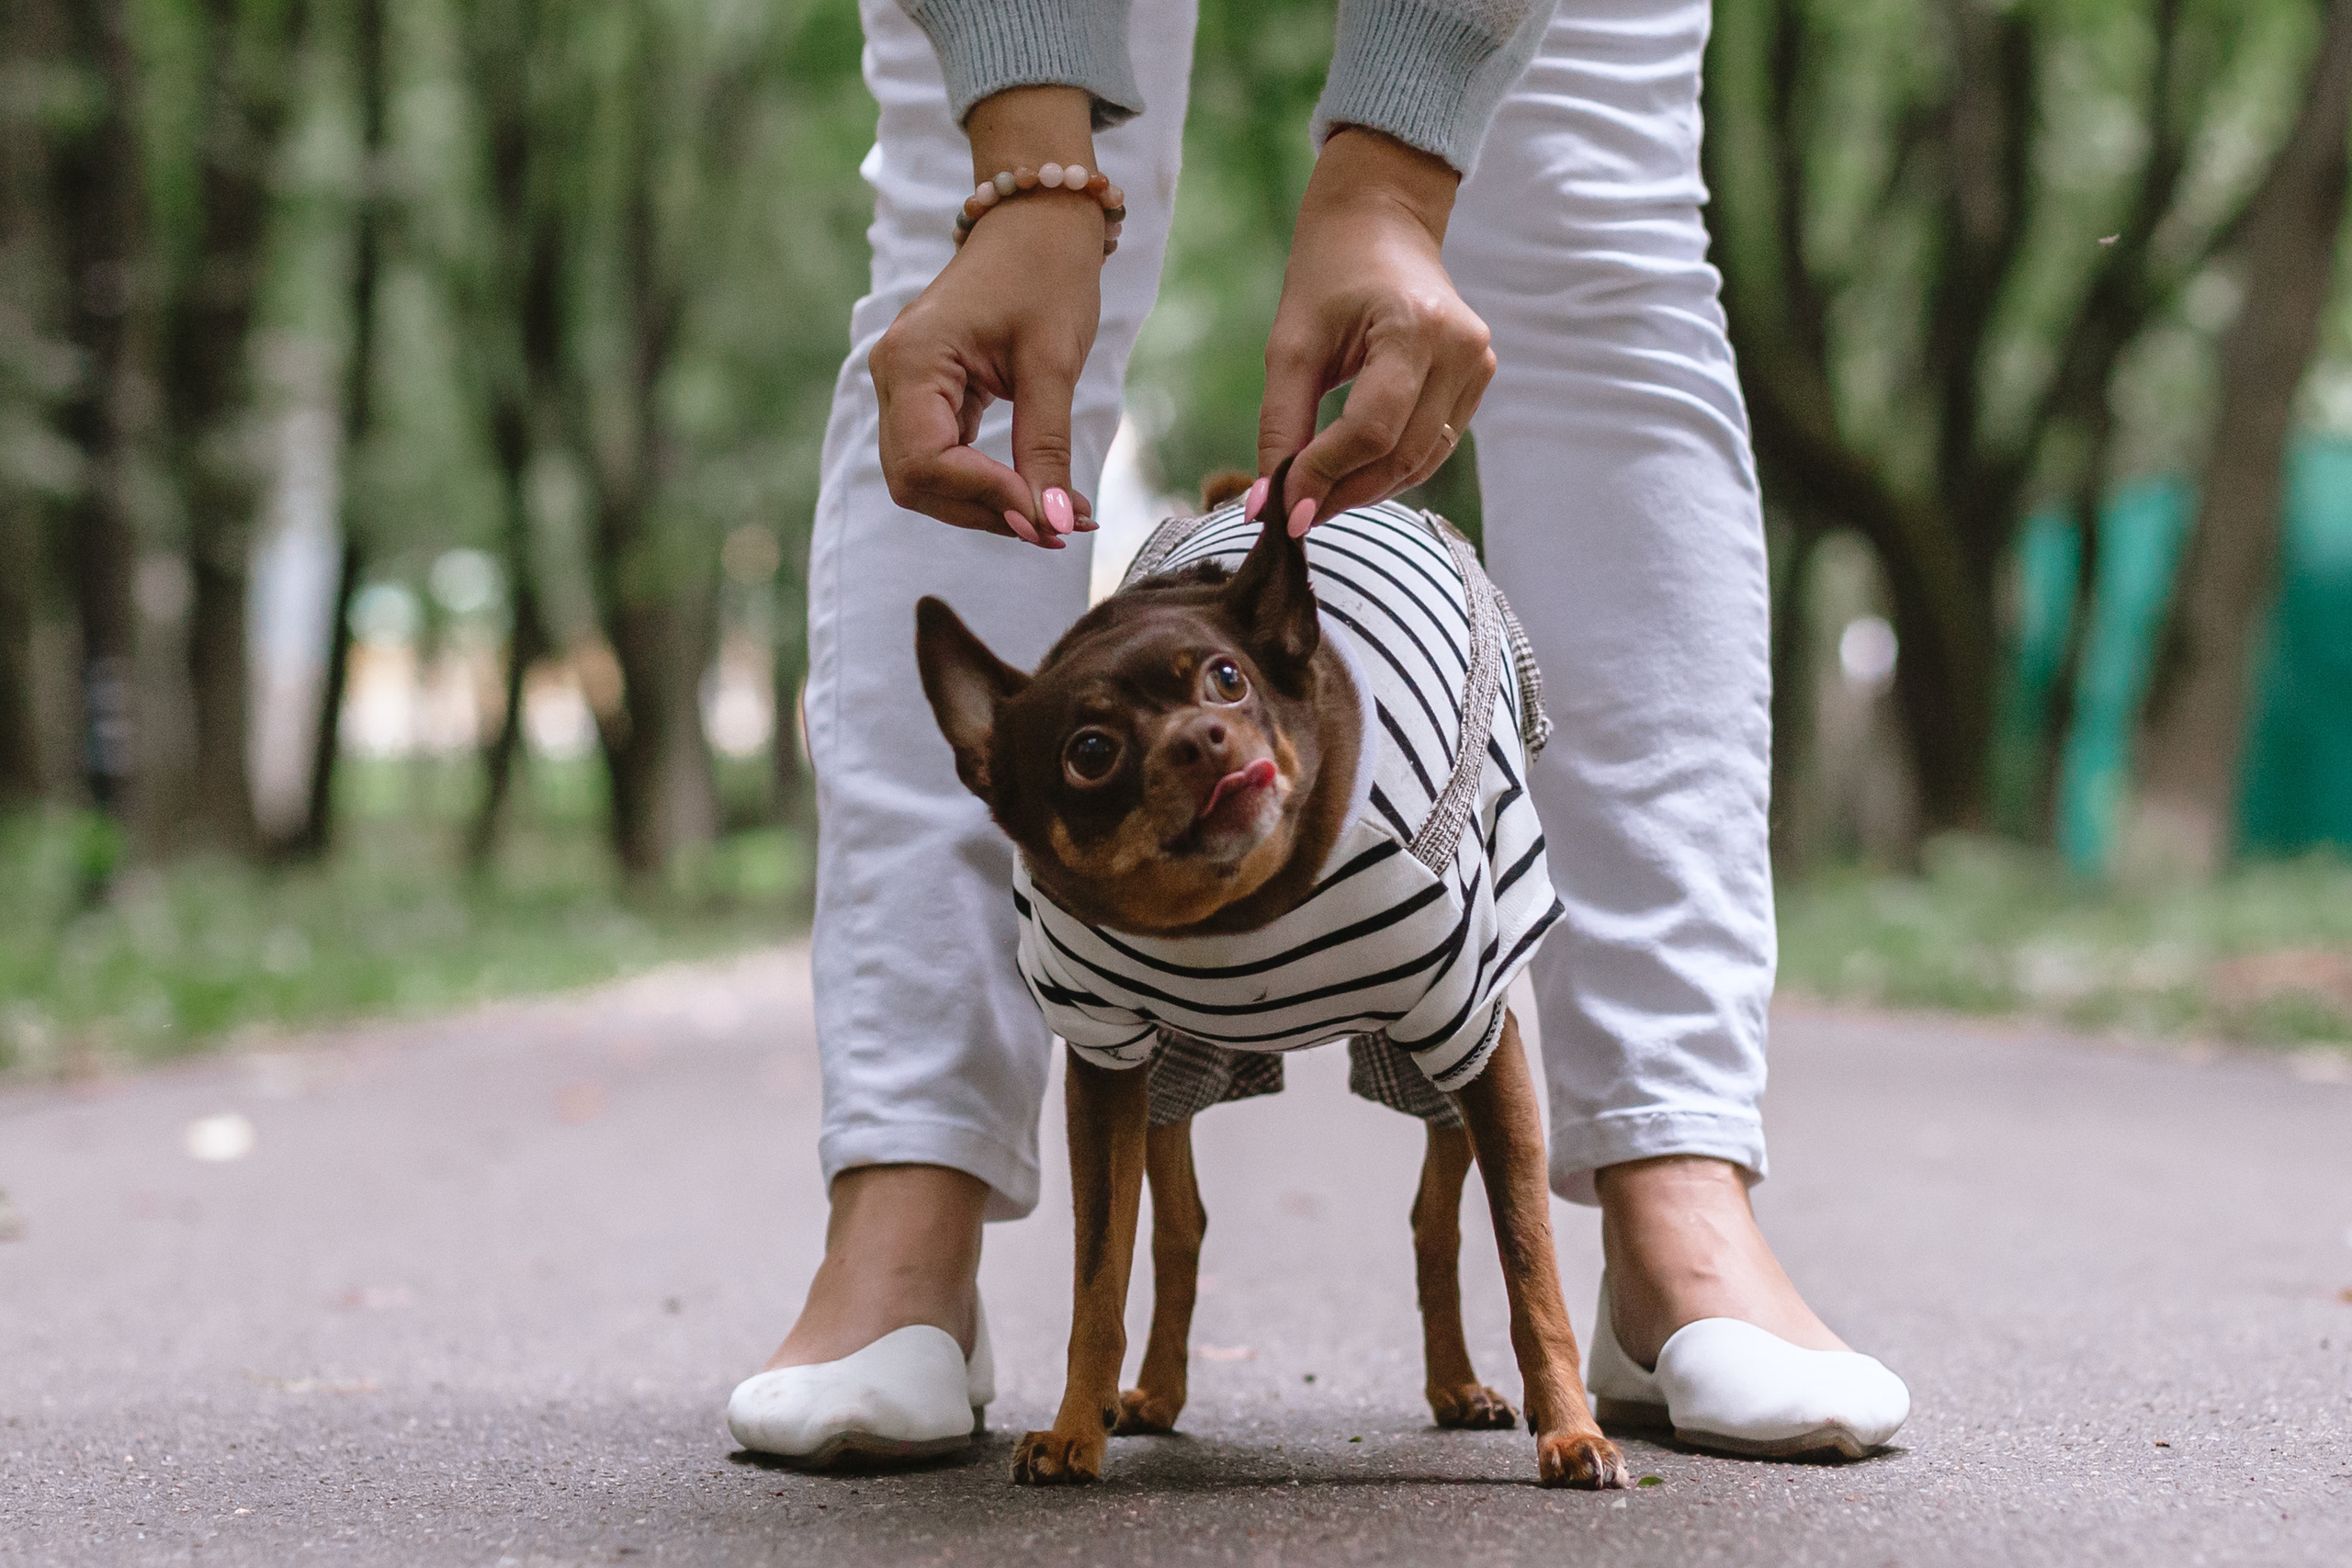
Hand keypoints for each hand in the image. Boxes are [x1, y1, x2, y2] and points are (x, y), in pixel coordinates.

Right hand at [869, 87, 1106, 548]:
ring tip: (1058, 519)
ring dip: (988, 509)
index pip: (928, 461)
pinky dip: (987, 487)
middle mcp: (891, 376)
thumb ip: (1046, 447)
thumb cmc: (1046, 273)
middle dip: (986, 513)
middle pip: (917, 482)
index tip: (1048, 517)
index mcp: (913, 359)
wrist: (1036, 222)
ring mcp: (901, 388)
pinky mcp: (923, 397)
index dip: (986, 498)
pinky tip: (1037, 497)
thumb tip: (1053, 523)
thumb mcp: (1053, 362)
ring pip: (926, 481)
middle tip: (1058, 529)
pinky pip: (941, 461)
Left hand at [1256, 128, 1494, 534]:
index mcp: (1415, 327)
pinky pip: (1436, 445)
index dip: (1325, 476)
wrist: (1381, 221)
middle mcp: (1460, 348)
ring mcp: (1479, 364)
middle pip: (1401, 454)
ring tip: (1318, 497)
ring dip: (1367, 489)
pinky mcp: (1480, 377)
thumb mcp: (1291, 345)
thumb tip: (1264, 504)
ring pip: (1423, 460)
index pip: (1372, 430)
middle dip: (1343, 492)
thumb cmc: (1329, 272)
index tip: (1283, 510)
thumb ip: (1280, 426)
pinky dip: (1393, 467)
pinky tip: (1353, 472)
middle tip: (1295, 514)